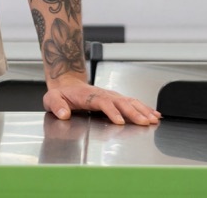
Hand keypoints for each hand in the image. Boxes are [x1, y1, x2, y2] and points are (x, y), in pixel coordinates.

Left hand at [43, 81, 161, 125]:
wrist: (67, 83)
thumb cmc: (61, 93)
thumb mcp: (51, 99)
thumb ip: (56, 105)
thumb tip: (63, 113)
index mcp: (89, 95)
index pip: (103, 103)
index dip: (112, 112)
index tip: (120, 121)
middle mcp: (103, 94)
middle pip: (121, 102)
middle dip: (134, 112)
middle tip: (145, 122)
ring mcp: (111, 96)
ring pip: (129, 101)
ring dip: (142, 110)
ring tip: (154, 119)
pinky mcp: (116, 99)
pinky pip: (132, 102)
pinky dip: (144, 108)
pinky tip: (154, 114)